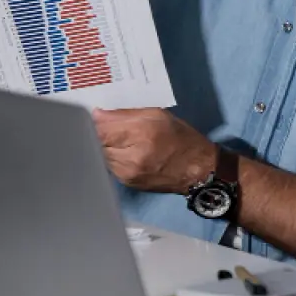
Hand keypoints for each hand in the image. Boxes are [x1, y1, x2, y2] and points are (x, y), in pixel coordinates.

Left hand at [93, 108, 217, 191]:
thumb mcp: (158, 115)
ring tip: (119, 139)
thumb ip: (126, 113)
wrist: (198, 171)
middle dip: (101, 132)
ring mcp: (127, 172)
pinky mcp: (126, 183)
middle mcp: (131, 155)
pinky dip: (113, 156)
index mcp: (142, 132)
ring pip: (101, 153)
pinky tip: (125, 152)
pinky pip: (109, 165)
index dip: (97, 119)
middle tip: (110, 126)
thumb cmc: (181, 138)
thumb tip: (97, 114)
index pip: (101, 125)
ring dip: (106, 145)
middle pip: (98, 140)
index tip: (100, 114)